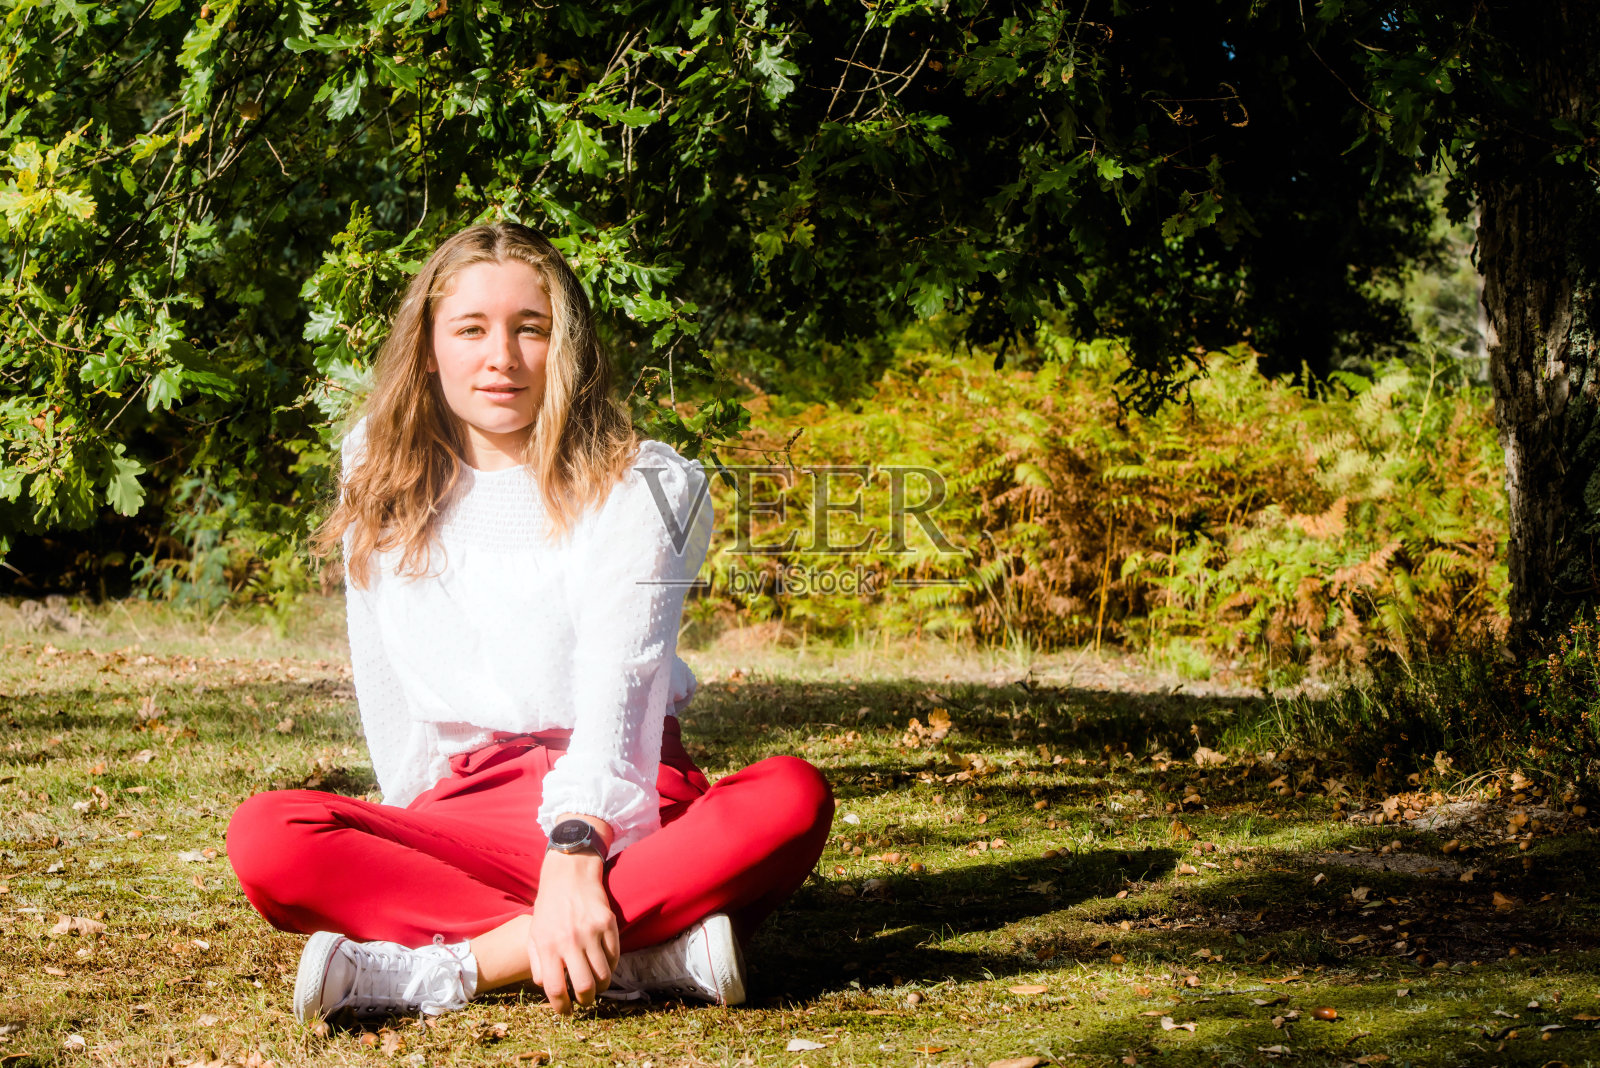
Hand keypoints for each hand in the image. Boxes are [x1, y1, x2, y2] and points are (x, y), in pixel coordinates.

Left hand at [528, 831, 618, 1012]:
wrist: (569, 874)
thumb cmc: (549, 906)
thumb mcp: (534, 933)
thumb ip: (537, 963)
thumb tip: (548, 988)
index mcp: (547, 945)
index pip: (555, 988)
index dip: (561, 1007)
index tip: (565, 1011)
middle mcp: (570, 940)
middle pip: (584, 986)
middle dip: (585, 1001)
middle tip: (584, 1001)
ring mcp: (591, 932)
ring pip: (604, 975)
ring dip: (600, 986)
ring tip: (595, 985)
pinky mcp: (608, 924)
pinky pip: (615, 957)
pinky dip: (611, 966)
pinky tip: (603, 965)